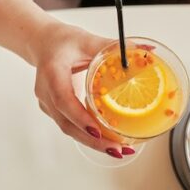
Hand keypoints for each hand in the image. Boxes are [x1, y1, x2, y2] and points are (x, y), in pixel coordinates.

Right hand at [28, 22, 130, 158]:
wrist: (43, 44)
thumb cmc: (62, 41)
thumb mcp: (87, 40)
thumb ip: (113, 47)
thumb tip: (146, 52)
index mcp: (51, 72)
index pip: (63, 100)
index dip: (80, 118)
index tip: (98, 130)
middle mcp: (46, 92)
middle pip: (67, 123)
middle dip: (93, 139)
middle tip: (117, 148)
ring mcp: (48, 104)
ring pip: (69, 129)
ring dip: (93, 142)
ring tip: (119, 149)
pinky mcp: (54, 110)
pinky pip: (71, 126)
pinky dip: (89, 135)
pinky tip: (108, 141)